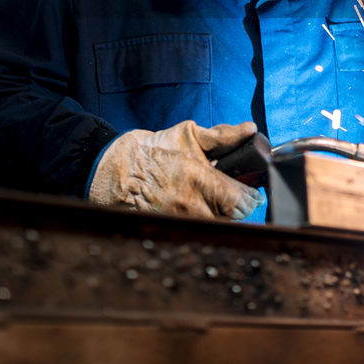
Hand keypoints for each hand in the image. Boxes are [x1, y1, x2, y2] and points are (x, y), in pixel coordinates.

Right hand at [88, 120, 265, 219]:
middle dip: (236, 207)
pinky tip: (194, 210)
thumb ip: (223, 136)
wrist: (113, 171)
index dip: (250, 197)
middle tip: (229, 194)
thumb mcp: (188, 135)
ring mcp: (180, 223)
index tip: (249, 191)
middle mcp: (191, 206)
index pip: (242, 203)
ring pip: (216, 228)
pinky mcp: (170, 232)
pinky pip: (198, 233)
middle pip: (233, 219)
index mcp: (199, 179)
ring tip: (210, 201)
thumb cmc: (151, 151)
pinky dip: (202, 224)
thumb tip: (250, 129)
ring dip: (219, 216)